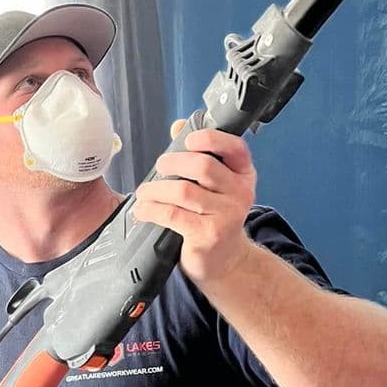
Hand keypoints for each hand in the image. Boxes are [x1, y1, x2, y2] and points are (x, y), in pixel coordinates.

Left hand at [133, 120, 256, 288]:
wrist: (225, 260)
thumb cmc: (214, 215)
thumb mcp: (214, 185)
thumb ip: (198, 154)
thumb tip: (179, 126)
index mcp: (243, 174)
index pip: (235, 148)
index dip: (211, 139)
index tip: (188, 141)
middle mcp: (240, 192)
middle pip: (203, 166)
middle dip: (173, 162)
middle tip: (160, 165)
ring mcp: (226, 215)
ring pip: (183, 190)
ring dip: (155, 189)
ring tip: (144, 192)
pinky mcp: (208, 234)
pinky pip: (173, 214)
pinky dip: (152, 209)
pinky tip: (143, 210)